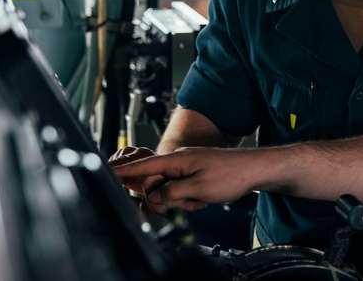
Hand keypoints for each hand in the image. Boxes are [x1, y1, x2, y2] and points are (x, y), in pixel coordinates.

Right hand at [111, 147, 259, 214]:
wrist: (253, 170)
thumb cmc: (231, 174)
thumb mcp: (198, 188)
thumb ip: (172, 192)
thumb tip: (155, 197)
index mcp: (177, 159)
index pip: (145, 165)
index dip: (126, 171)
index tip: (109, 172)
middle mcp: (180, 159)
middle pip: (157, 183)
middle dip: (167, 198)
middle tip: (183, 204)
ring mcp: (187, 166)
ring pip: (170, 189)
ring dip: (182, 200)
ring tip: (200, 199)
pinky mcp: (195, 172)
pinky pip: (182, 189)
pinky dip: (190, 197)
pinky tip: (203, 198)